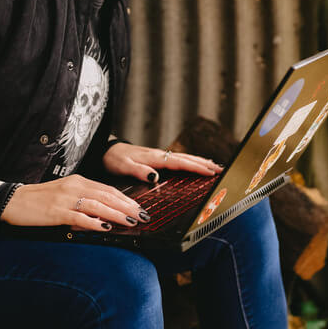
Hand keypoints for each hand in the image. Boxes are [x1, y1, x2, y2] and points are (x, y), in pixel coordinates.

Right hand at [0, 175, 149, 230]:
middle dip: (128, 206)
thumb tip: (103, 215)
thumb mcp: (63, 195)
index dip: (126, 199)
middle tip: (143, 216)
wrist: (11, 201)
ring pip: (97, 205)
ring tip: (131, 222)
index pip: (107, 189)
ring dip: (116, 214)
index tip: (140, 208)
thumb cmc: (38, 201)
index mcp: (77, 181)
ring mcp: (65, 199)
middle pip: (107, 195)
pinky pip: (79, 217)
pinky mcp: (56, 212)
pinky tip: (105, 228)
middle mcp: (74, 187)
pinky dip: (93, 222)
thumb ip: (82, 201)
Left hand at [103, 142, 223, 183]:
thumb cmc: (114, 160)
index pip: (180, 163)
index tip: (211, 172)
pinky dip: (190, 162)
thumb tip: (156, 177)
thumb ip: (139, 172)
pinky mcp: (157, 158)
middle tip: (221, 170)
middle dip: (204, 164)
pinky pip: (178, 160)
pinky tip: (195, 165)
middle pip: (186, 159)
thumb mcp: (124, 167)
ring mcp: (159, 156)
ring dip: (200, 162)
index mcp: (154, 158)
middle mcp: (159, 155)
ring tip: (215, 167)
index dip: (196, 167)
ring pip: (184, 158)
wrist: (106, 151)